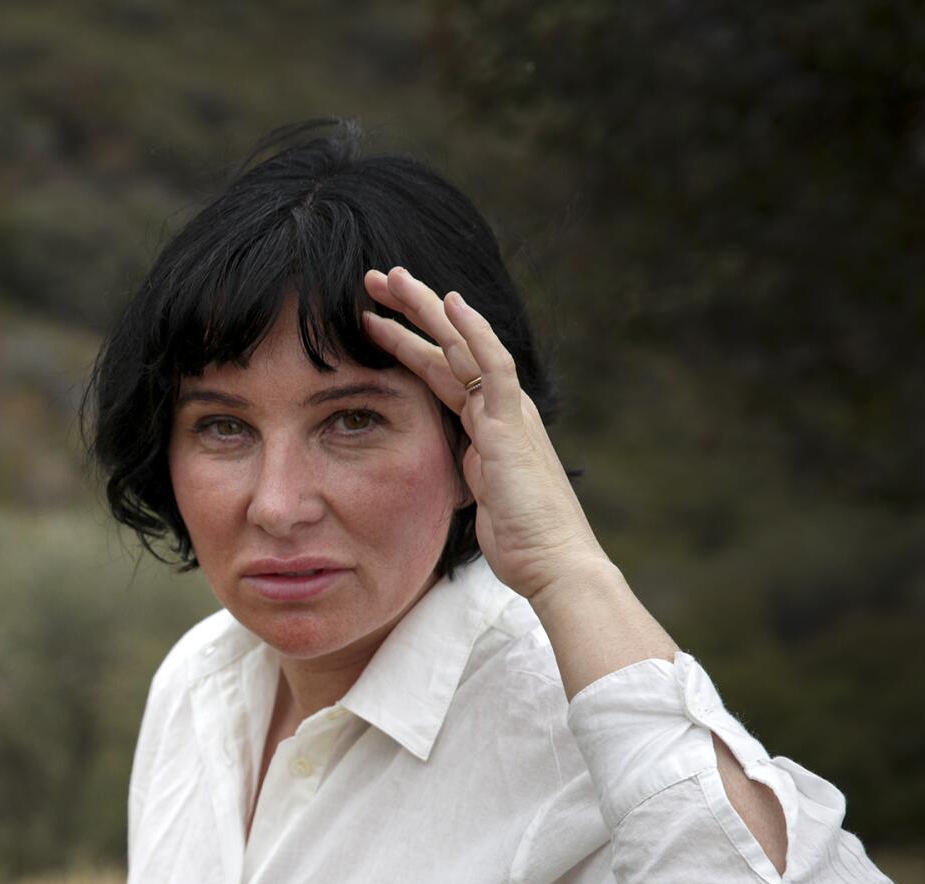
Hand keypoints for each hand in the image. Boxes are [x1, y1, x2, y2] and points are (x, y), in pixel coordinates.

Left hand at [359, 266, 606, 603]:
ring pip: (463, 346)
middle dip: (411, 311)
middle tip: (374, 279)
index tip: (372, 319)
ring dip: (428, 309)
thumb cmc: (519, 541)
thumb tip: (446, 472)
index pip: (441, 370)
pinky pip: (493, 368)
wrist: (553, 563)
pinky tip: (452, 304)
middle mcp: (500, 409)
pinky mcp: (512, 425)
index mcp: (488, 425)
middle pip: (448, 347)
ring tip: (392, 278)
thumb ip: (462, 474)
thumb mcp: (476, 499)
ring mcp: (508, 413)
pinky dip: (474, 333)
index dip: (407, 342)